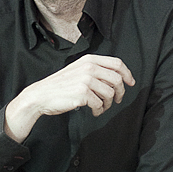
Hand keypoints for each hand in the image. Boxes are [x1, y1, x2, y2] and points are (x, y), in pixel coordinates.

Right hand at [4, 54, 133, 141]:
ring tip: (101, 107)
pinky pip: (100, 105)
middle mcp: (89, 67)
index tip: (130, 83)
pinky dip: (99, 111)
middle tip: (117, 100)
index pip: (117, 63)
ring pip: (110, 94)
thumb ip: (96, 70)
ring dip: (108, 104)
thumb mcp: (78, 70)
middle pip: (117, 80)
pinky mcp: (82, 94)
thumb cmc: (60, 85)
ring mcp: (85, 80)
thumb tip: (118, 78)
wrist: (41, 95)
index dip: (127, 74)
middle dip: (120, 93)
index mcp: (89, 60)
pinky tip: (93, 111)